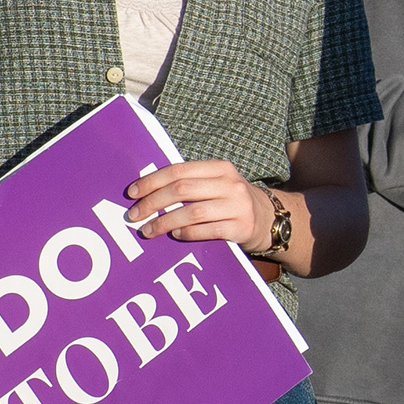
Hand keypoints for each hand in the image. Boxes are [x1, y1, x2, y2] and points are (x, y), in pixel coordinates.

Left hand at [129, 158, 278, 253]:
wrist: (271, 220)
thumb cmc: (232, 201)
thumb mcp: (217, 184)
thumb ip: (190, 183)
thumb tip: (147, 190)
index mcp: (219, 168)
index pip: (178, 170)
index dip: (152, 181)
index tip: (132, 193)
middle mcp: (230, 184)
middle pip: (182, 190)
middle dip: (152, 203)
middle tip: (134, 215)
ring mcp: (238, 206)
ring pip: (192, 212)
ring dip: (164, 222)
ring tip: (148, 230)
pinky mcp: (241, 228)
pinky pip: (208, 231)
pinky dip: (187, 233)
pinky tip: (175, 235)